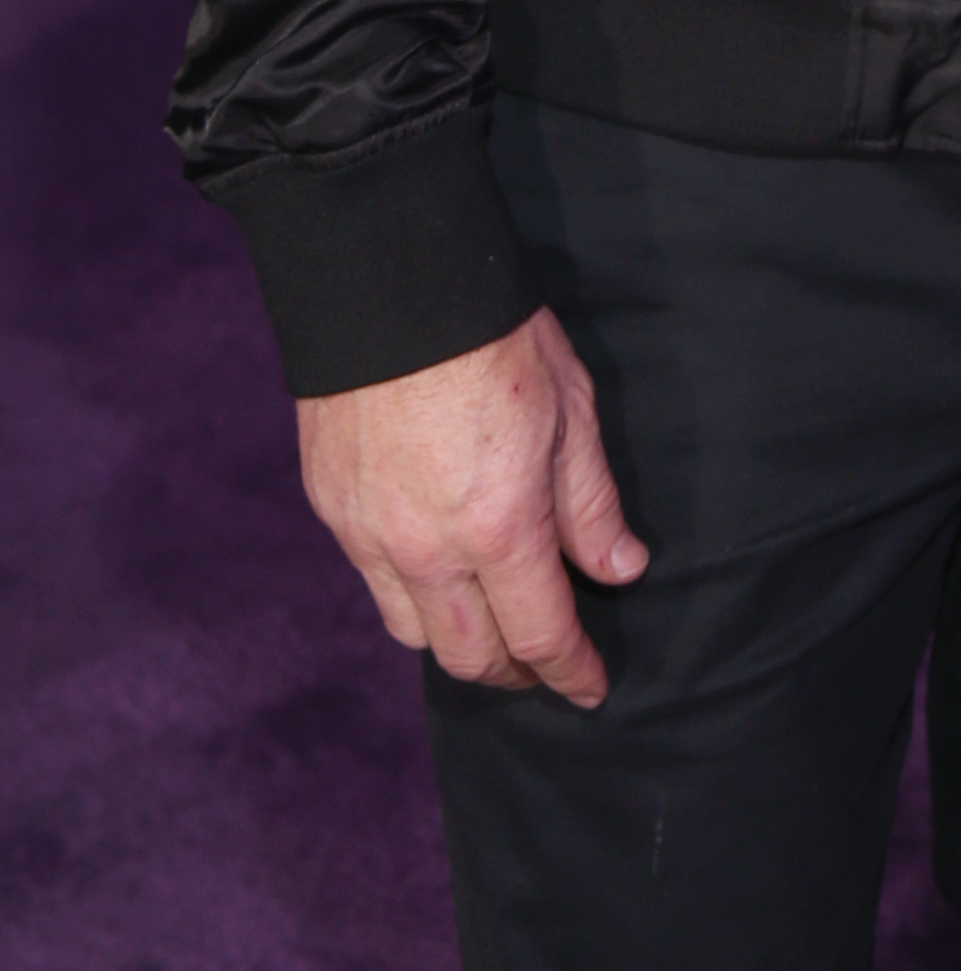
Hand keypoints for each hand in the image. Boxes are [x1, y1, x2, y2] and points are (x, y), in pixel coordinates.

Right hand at [296, 307, 646, 708]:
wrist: (390, 283)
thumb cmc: (494, 336)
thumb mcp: (570, 409)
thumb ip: (591, 503)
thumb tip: (620, 569)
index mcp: (497, 527)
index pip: (540, 634)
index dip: (571, 671)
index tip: (592, 687)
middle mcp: (425, 550)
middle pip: (469, 657)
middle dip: (514, 673)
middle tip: (545, 665)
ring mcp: (368, 536)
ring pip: (413, 632)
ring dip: (458, 643)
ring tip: (493, 628)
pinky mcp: (331, 511)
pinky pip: (373, 583)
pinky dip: (412, 596)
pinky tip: (439, 574)